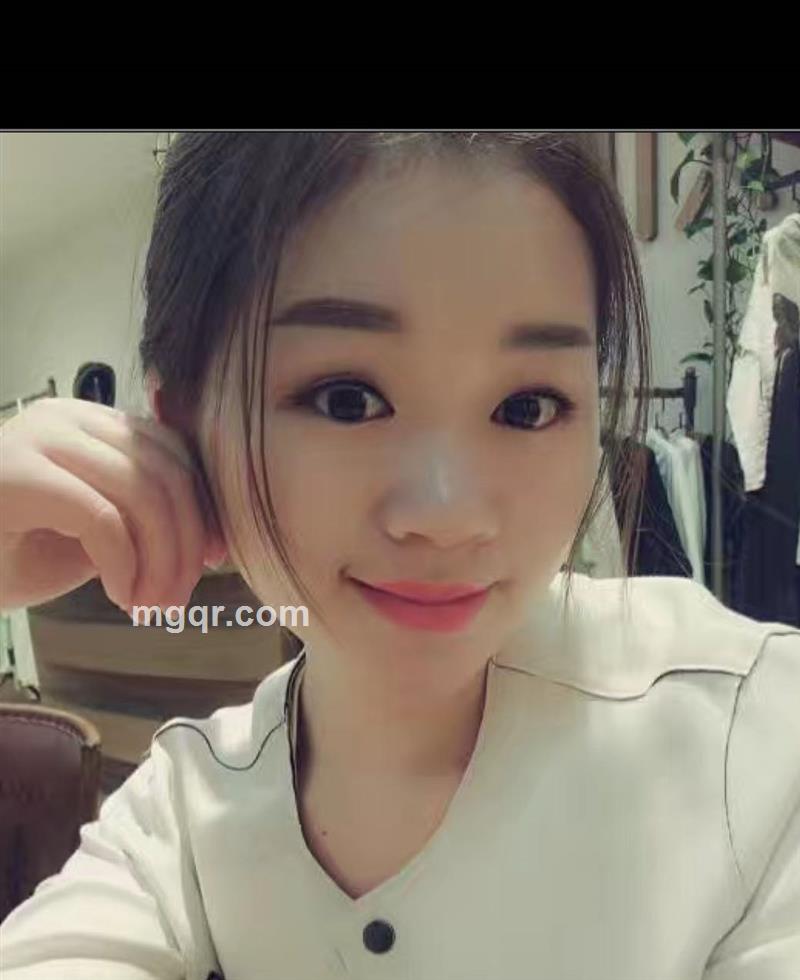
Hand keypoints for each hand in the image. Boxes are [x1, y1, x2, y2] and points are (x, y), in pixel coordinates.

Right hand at [0, 397, 227, 612]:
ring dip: (161, 560)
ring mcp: (39, 439)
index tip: (215, 558)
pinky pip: (103, 519)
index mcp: (90, 422)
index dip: (204, 507)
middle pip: (166, 472)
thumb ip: (142, 519)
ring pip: (142, 494)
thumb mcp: (93, 532)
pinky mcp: (18, 475)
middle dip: (187, 542)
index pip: (173, 452)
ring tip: (153, 604)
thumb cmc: (8, 551)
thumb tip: (210, 539)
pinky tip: (121, 596)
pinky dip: (125, 564)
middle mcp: (68, 417)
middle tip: (181, 597)